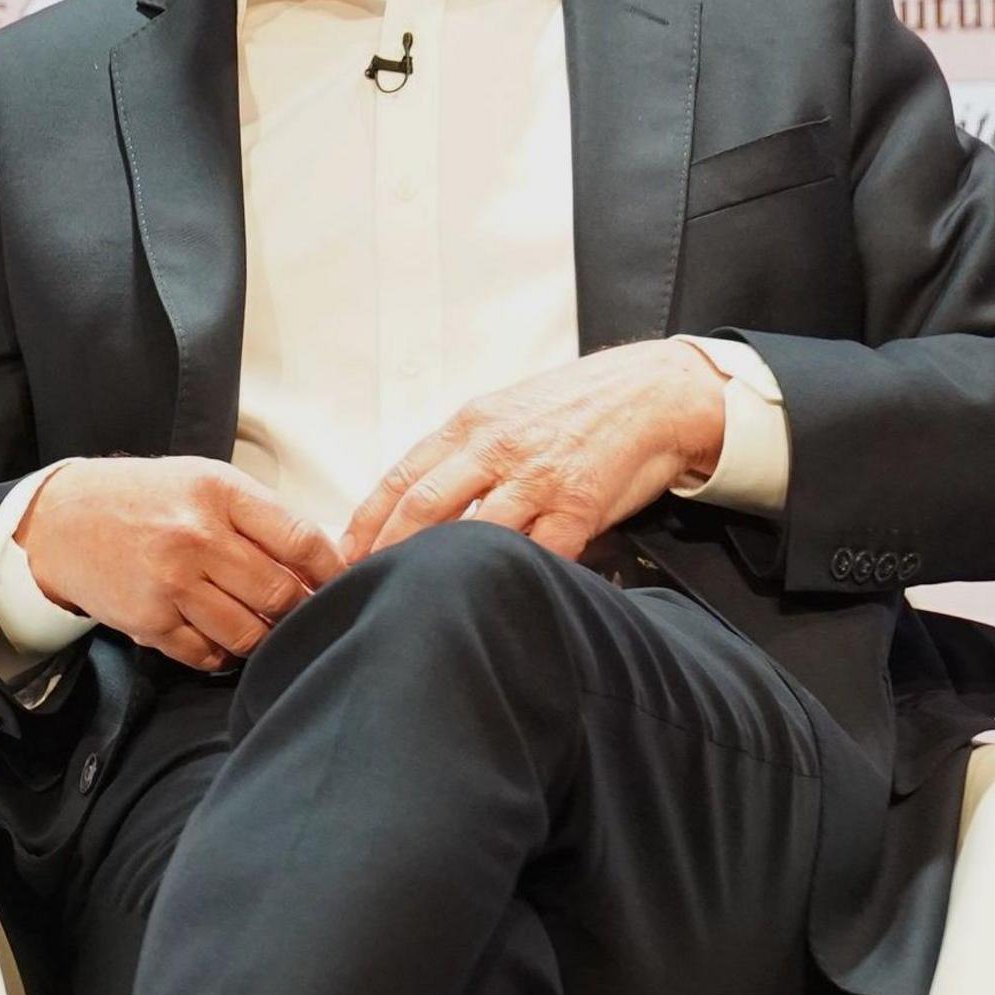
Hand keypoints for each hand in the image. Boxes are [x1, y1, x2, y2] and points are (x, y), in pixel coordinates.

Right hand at [16, 456, 347, 671]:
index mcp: (218, 493)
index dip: (331, 570)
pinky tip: (219, 636)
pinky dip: (223, 654)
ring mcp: (171, 584)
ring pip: (249, 633)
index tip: (339, 583)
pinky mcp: (149, 622)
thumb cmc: (144, 498)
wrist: (62, 520)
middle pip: (280, 593)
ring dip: (263, 636)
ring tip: (259, 625)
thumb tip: (320, 562)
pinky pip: (208, 655)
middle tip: (299, 611)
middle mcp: (195, 538)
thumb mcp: (204, 481)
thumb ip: (259, 516)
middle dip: (299, 609)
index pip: (301, 540)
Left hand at [339, 340, 727, 563]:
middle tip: (365, 586)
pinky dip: (517, 577)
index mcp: (471, 426)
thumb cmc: (573, 407)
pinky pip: (541, 552)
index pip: (401, 477)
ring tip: (418, 602)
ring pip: (474, 532)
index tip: (342, 555)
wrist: (651, 392)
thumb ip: (462, 453)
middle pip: (424, 507)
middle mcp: (497, 449)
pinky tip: (495, 599)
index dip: (366, 520)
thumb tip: (414, 502)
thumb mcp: (504, 413)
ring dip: (442, 570)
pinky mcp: (580, 504)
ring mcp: (538, 477)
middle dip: (387, 552)